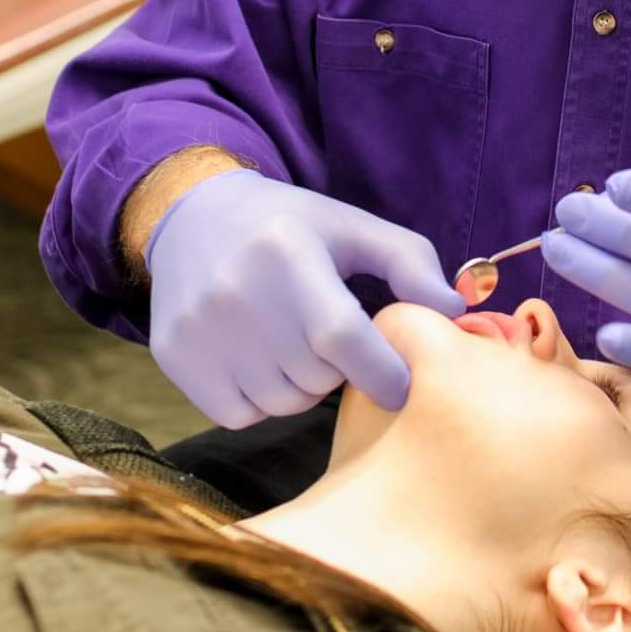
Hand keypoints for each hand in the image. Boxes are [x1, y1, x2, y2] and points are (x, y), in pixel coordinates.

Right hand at [145, 171, 464, 427]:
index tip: (400, 383)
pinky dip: (258, 401)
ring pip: (279, 403)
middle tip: (332, 343)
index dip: (382, 372)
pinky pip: (238, 414)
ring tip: (295, 347)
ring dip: (300, 388)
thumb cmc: (291, 227)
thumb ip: (411, 263)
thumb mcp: (353, 228)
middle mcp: (237, 292)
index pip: (343, 339)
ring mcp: (200, 328)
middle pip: (315, 379)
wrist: (193, 217)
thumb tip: (456, 311)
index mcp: (289, 254)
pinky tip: (260, 361)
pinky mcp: (174, 356)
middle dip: (338, 372)